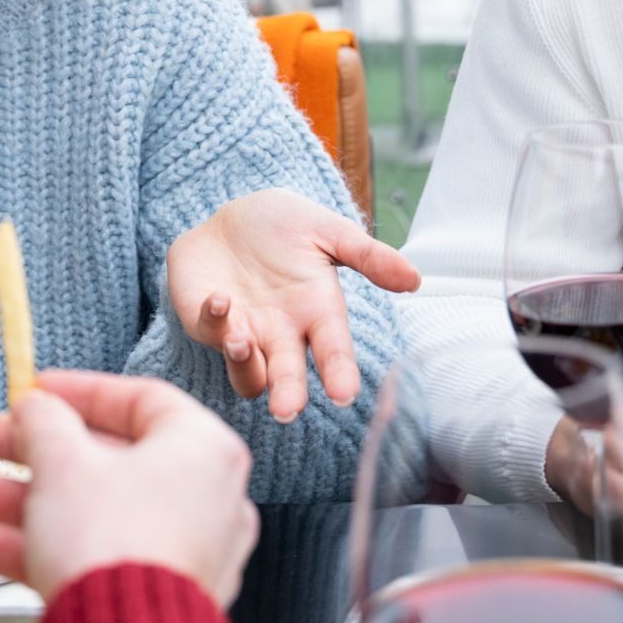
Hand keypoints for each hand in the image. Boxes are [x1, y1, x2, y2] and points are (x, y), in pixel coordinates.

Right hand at [0, 370, 259, 605]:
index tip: (33, 391)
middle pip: (109, 459)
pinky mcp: (160, 597)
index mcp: (202, 448)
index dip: (78, 391)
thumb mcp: (62, 462)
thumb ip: (43, 422)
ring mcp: (186, 552)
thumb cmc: (108, 537)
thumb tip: (35, 408)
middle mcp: (206, 498)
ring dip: (26, 501)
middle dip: (36, 453)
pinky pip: (101, 556)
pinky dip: (48, 546)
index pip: (140, 399)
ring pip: (96, 511)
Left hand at [167, 188, 420, 420]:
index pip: (333, 350)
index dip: (339, 373)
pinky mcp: (206, 321)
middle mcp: (282, 333)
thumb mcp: (328, 231)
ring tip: (243, 342)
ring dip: (244, 364)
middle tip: (286, 409)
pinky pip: (210, 332)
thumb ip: (368, 255)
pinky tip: (221, 299)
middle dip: (287, 393)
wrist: (232, 213)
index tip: (344, 395)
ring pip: (247, 374)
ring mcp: (245, 332)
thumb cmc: (285, 226)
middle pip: (287, 376)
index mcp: (317, 313)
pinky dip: (215, 320)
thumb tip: (415, 279)